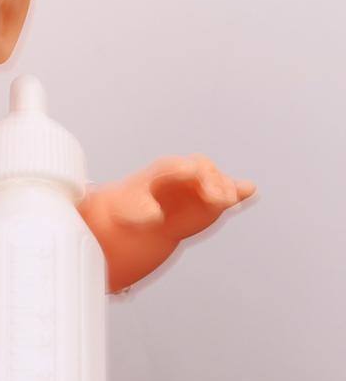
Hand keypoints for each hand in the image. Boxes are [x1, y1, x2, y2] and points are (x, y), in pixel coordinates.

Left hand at [106, 154, 255, 242]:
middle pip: (203, 167)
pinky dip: (241, 192)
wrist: (146, 216)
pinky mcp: (216, 199)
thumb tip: (154, 215)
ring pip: (219, 180)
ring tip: (226, 201)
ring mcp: (203, 184)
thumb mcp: (130, 208)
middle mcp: (187, 172)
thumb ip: (141, 210)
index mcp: (163, 169)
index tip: (190, 171)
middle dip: (209, 178)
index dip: (183, 167)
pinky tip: (250, 191)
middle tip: (212, 196)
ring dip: (225, 188)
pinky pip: (232, 193)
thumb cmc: (134, 206)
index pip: (174, 165)